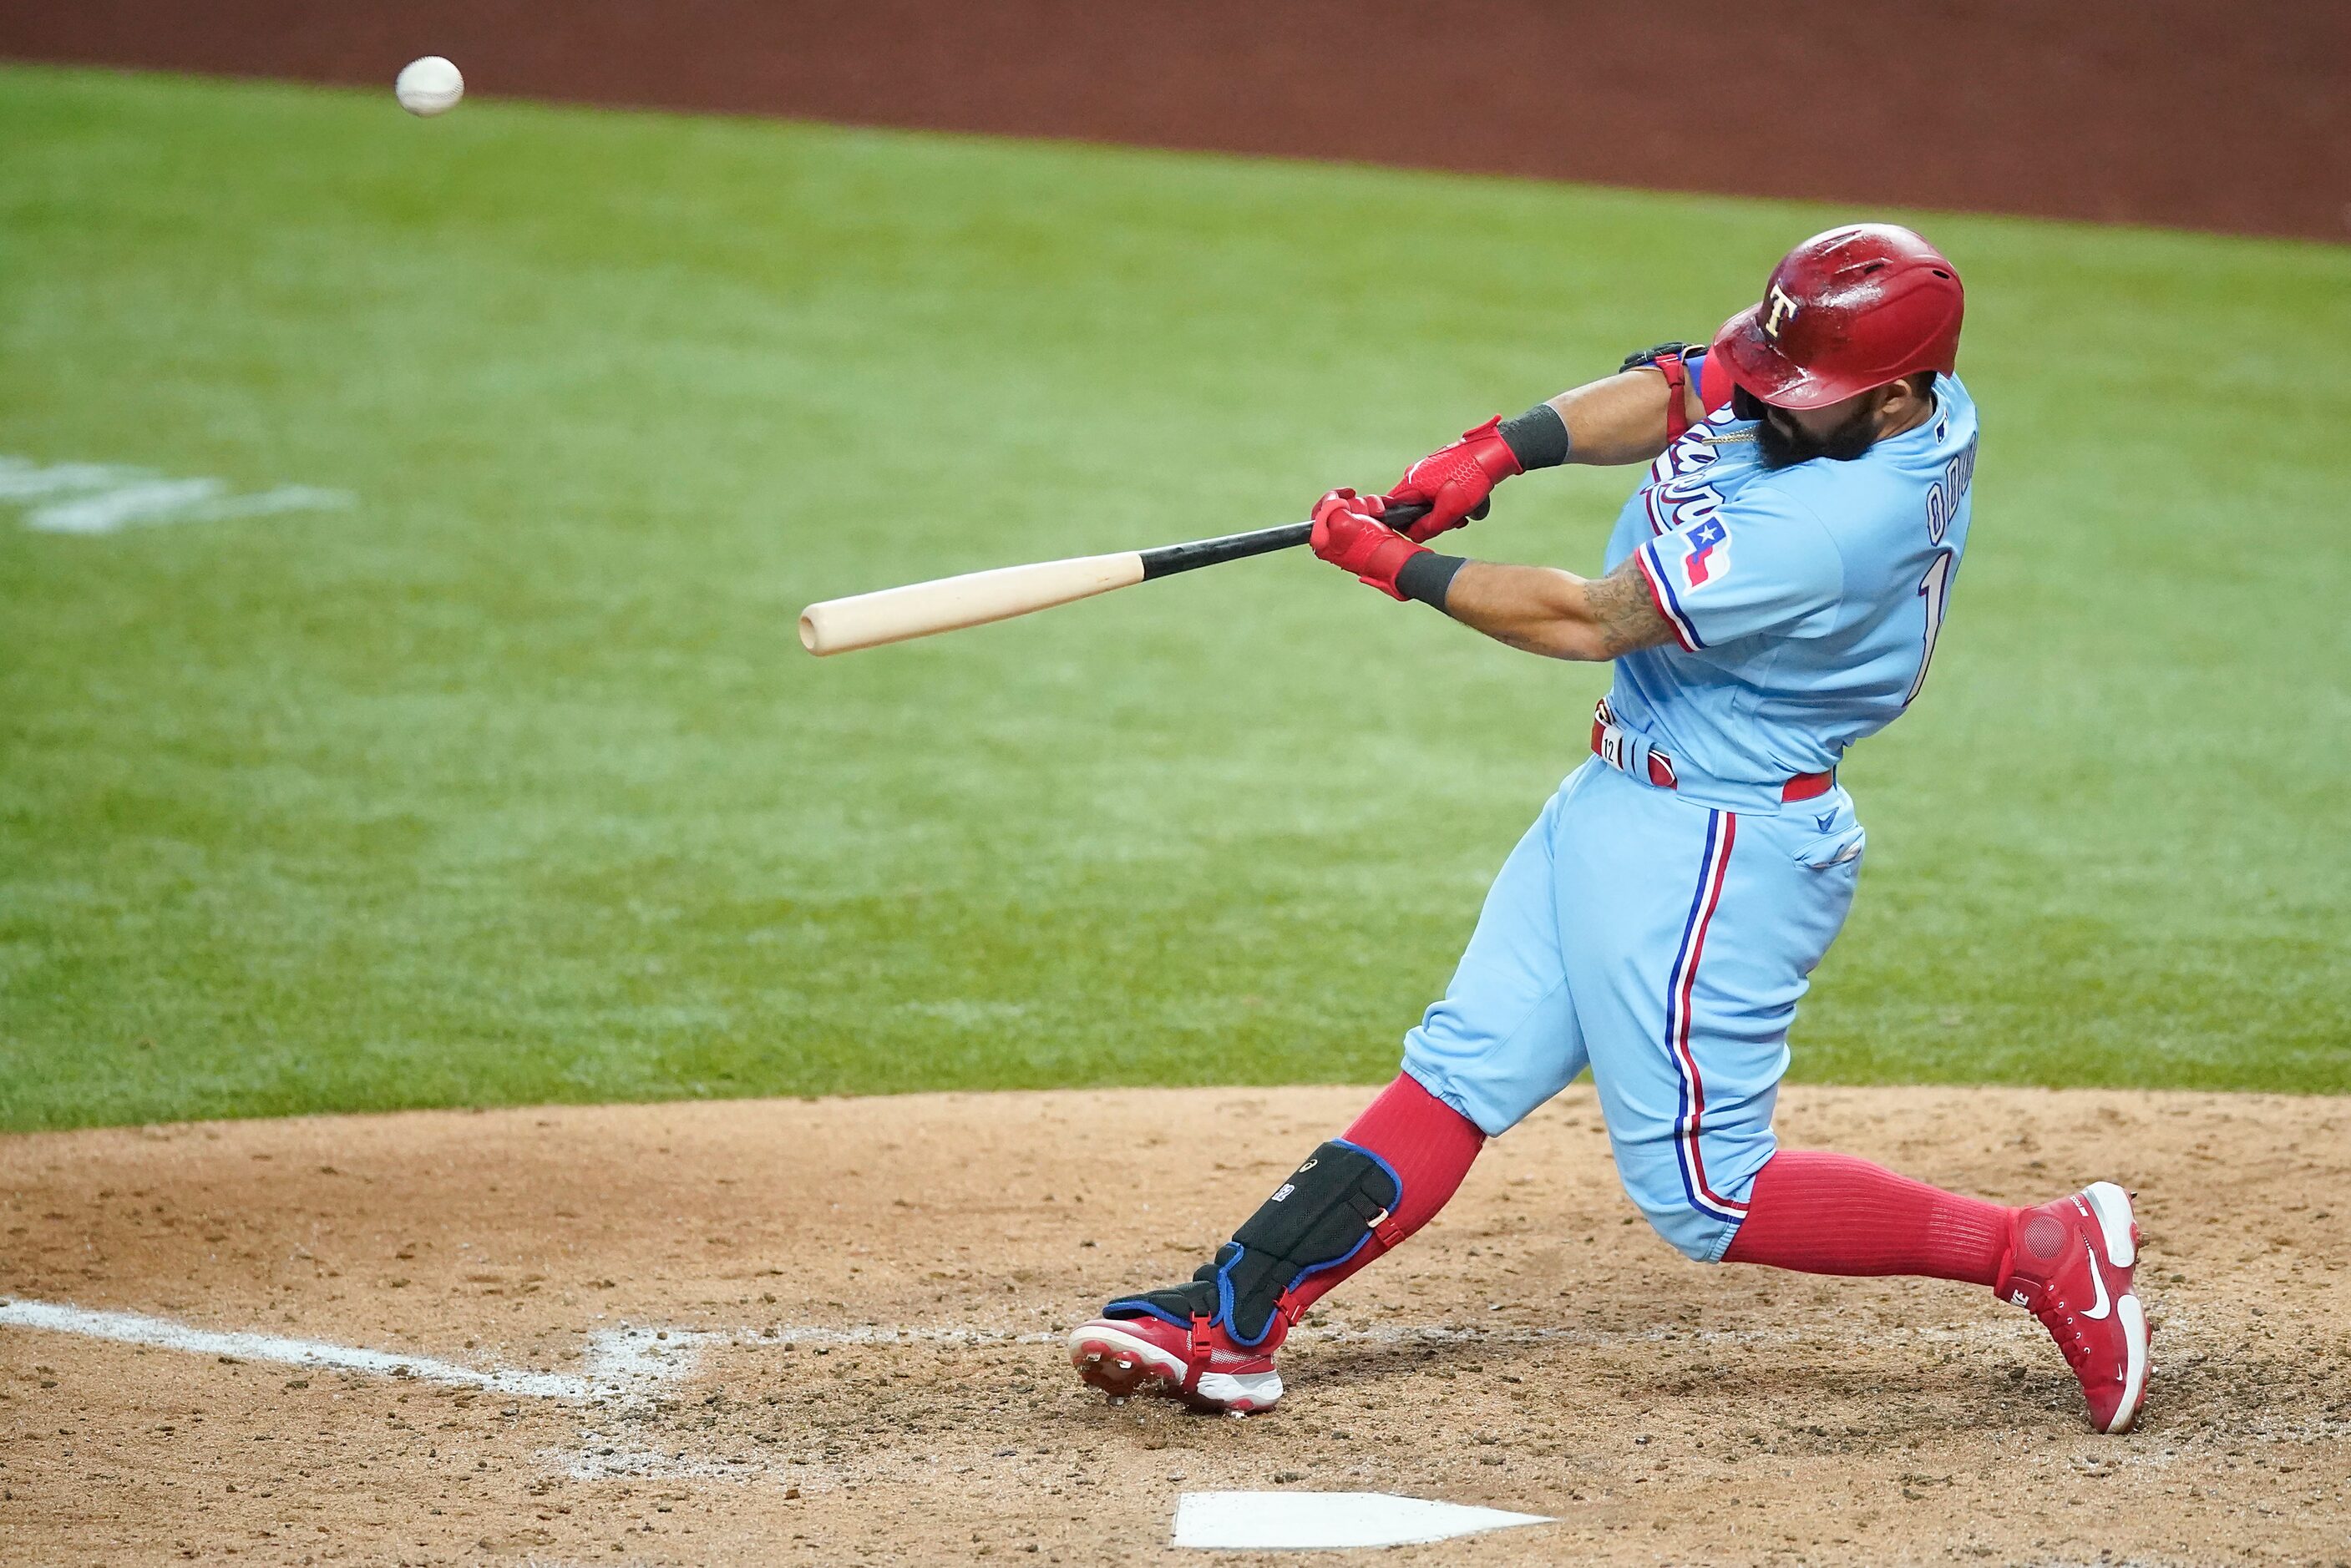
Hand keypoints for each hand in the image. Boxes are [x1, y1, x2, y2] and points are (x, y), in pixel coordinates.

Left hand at [1310, 489, 1424, 600]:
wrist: (1399, 559)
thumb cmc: (1373, 548)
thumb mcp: (1345, 526)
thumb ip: (1331, 511)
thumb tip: (1331, 503)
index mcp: (1323, 542)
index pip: (1318, 512)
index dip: (1331, 501)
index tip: (1345, 497)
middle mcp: (1336, 539)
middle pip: (1338, 506)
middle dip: (1355, 504)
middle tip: (1363, 512)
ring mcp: (1354, 535)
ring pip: (1356, 506)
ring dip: (1368, 505)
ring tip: (1377, 514)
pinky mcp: (1369, 531)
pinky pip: (1369, 509)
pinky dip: (1377, 507)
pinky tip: (1383, 512)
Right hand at [1382, 416, 1522, 540]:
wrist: (1492, 453)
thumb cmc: (1470, 478)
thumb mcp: (1450, 510)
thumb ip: (1428, 526)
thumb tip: (1412, 535)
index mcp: (1411, 483)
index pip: (1392, 509)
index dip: (1404, 524)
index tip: (1423, 529)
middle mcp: (1415, 474)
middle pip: (1412, 508)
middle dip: (1432, 520)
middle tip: (1452, 521)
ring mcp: (1427, 471)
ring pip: (1428, 502)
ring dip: (1444, 512)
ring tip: (1464, 513)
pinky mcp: (1440, 469)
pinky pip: (1438, 492)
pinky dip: (1450, 501)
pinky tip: (1466, 503)